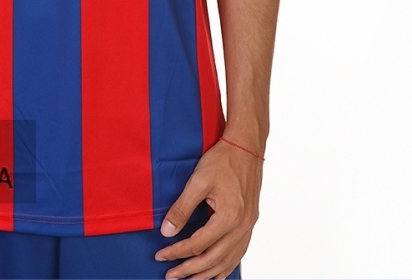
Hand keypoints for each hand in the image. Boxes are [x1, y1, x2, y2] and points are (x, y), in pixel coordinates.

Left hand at [154, 138, 262, 279]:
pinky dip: (226, 266)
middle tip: (171, 275)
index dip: (177, 253)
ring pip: (227, 261)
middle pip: (213, 259)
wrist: (246, 146)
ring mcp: (248, 226)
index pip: (198, 245)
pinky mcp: (250, 222)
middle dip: (190, 270)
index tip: (161, 256)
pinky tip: (217, 272)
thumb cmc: (224, 159)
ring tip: (190, 279)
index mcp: (229, 217)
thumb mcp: (198, 180)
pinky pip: (239, 253)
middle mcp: (242, 227)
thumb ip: (182, 208)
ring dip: (208, 273)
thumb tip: (167, 231)